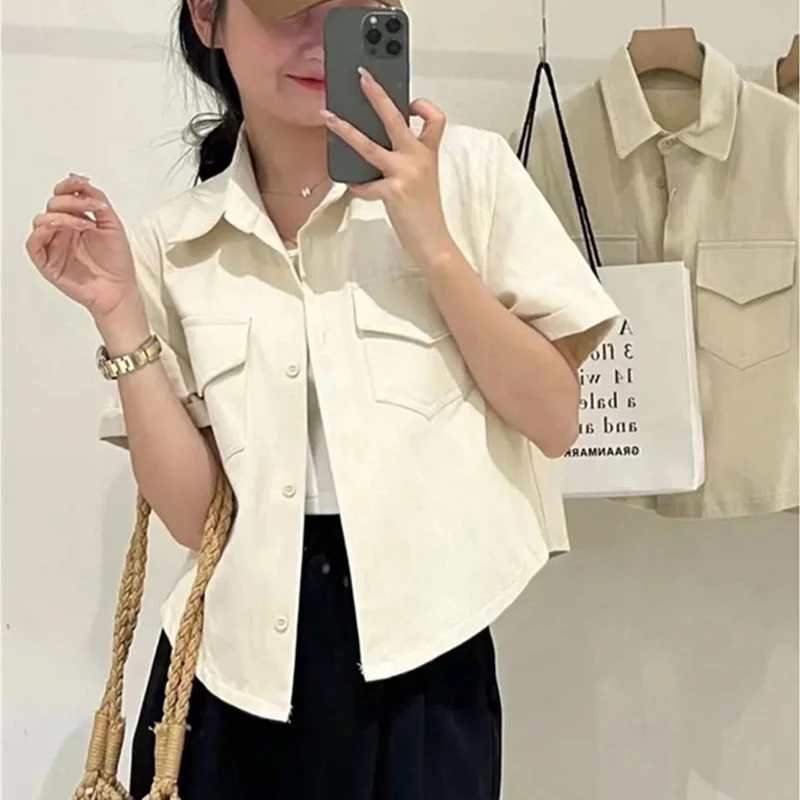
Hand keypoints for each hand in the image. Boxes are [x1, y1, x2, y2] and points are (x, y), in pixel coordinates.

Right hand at [26, 174, 139, 319]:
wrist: (120, 289)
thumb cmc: (117, 262)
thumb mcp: (113, 225)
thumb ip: (98, 202)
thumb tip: (82, 182)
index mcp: (76, 220)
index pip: (63, 196)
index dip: (69, 186)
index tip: (82, 182)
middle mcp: (63, 231)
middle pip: (53, 205)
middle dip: (71, 201)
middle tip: (91, 207)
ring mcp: (54, 245)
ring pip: (41, 221)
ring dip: (62, 216)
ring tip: (86, 224)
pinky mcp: (47, 262)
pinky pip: (33, 243)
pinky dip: (42, 232)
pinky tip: (60, 229)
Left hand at [322, 68, 457, 268]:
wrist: (433, 242)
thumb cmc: (425, 214)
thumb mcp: (424, 180)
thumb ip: (408, 160)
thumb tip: (379, 147)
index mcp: (428, 154)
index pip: (435, 119)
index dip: (423, 106)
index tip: (410, 104)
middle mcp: (418, 159)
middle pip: (395, 118)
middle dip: (376, 95)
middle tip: (362, 77)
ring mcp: (405, 174)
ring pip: (368, 145)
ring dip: (345, 130)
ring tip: (329, 118)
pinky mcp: (393, 192)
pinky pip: (365, 184)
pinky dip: (357, 186)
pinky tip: (356, 188)